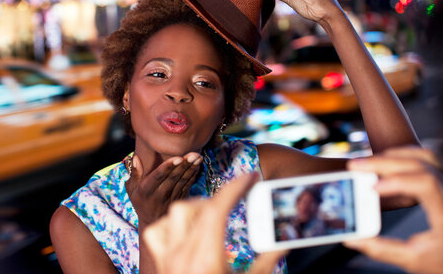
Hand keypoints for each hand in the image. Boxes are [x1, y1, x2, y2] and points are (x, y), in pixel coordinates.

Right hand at [125, 152, 202, 226]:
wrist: (151, 222)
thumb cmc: (140, 201)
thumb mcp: (132, 190)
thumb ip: (135, 174)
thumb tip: (136, 158)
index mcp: (146, 190)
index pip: (158, 177)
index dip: (168, 167)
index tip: (178, 158)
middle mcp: (159, 194)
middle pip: (173, 177)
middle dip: (184, 165)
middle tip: (194, 154)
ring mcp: (171, 198)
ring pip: (182, 181)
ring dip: (191, 168)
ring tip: (198, 157)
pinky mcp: (180, 199)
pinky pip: (187, 186)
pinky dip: (193, 175)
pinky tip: (198, 166)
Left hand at [143, 173, 287, 273]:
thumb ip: (267, 262)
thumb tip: (284, 243)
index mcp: (207, 259)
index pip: (217, 209)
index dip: (235, 189)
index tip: (250, 178)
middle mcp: (182, 255)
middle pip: (196, 207)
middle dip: (220, 198)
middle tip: (238, 201)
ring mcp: (167, 258)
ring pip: (174, 214)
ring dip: (196, 207)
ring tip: (215, 214)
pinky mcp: (160, 263)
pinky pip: (158, 230)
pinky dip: (173, 223)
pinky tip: (189, 230)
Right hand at [344, 147, 442, 273]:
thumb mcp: (415, 260)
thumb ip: (382, 249)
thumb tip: (352, 238)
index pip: (426, 184)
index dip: (396, 181)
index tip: (373, 188)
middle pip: (418, 163)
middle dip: (382, 162)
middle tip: (354, 166)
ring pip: (425, 152)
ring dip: (393, 154)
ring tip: (368, 162)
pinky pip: (432, 152)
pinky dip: (407, 152)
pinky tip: (391, 160)